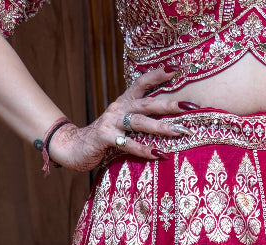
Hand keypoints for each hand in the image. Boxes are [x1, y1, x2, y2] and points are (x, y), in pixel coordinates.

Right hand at [47, 66, 197, 171]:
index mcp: (124, 102)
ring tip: (180, 131)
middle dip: (170, 104)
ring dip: (161, 127)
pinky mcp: (105, 138)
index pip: (142, 83)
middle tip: (191, 106)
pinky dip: (144, 149)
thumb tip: (168, 121)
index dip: (157, 75)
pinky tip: (158, 154)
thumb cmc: (105, 137)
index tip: (175, 69)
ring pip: (140, 122)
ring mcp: (112, 122)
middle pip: (147, 103)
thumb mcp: (122, 124)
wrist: (74, 146)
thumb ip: (140, 120)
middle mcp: (119, 108)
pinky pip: (128, 144)